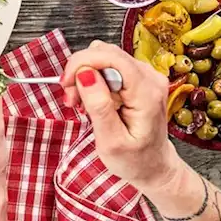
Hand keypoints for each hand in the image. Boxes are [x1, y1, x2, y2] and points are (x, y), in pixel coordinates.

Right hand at [59, 41, 184, 193]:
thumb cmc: (135, 160)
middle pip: (107, 54)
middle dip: (81, 70)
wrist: (154, 167)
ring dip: (85, 75)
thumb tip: (85, 73)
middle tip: (71, 98)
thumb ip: (99, 106)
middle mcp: (150, 78)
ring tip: (80, 102)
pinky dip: (94, 79)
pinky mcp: (139, 78)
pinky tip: (91, 99)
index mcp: (147, 94)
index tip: (66, 82)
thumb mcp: (111, 141)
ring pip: (105, 57)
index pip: (112, 58)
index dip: (83, 62)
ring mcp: (146, 76)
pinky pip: (109, 66)